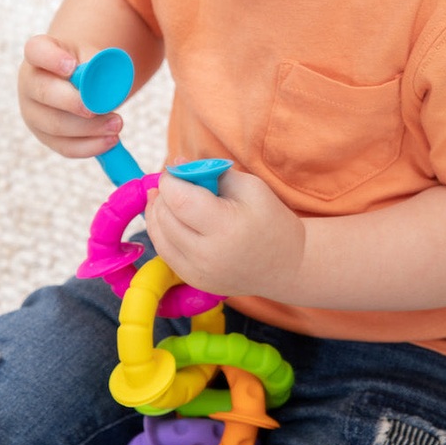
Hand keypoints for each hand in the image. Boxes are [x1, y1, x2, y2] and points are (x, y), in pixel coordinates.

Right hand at [17, 34, 123, 157]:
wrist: (81, 82)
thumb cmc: (87, 66)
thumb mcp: (95, 57)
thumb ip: (101, 66)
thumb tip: (110, 84)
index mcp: (39, 54)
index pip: (37, 51)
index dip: (52, 59)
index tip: (72, 66)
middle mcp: (29, 83)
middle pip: (45, 93)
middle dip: (74, 102)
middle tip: (100, 107)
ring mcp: (34, 113)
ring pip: (56, 125)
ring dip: (89, 128)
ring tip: (117, 124)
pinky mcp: (46, 137)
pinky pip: (66, 146)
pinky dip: (90, 146)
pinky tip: (110, 141)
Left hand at [145, 169, 305, 299]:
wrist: (287, 265)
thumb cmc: (270, 219)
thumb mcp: (250, 186)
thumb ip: (210, 172)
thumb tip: (176, 163)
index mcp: (226, 228)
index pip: (179, 199)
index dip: (170, 180)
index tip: (177, 170)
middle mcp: (207, 255)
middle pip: (165, 217)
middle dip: (164, 194)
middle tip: (175, 183)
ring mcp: (198, 273)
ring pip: (158, 236)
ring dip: (157, 212)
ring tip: (169, 197)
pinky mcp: (194, 281)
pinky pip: (165, 252)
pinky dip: (163, 231)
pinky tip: (172, 218)